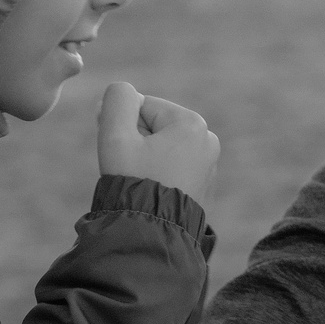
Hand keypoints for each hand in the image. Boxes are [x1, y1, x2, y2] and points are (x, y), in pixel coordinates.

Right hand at [97, 81, 218, 204]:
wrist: (153, 232)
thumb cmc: (133, 181)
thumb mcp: (115, 134)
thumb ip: (117, 100)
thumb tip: (124, 91)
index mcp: (192, 123)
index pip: (142, 106)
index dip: (122, 125)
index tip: (121, 150)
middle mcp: (208, 139)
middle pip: (154, 125)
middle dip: (135, 141)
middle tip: (130, 167)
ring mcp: (209, 163)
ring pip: (161, 146)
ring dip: (144, 157)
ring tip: (141, 180)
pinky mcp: (204, 183)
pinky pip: (172, 166)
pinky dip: (157, 172)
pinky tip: (151, 191)